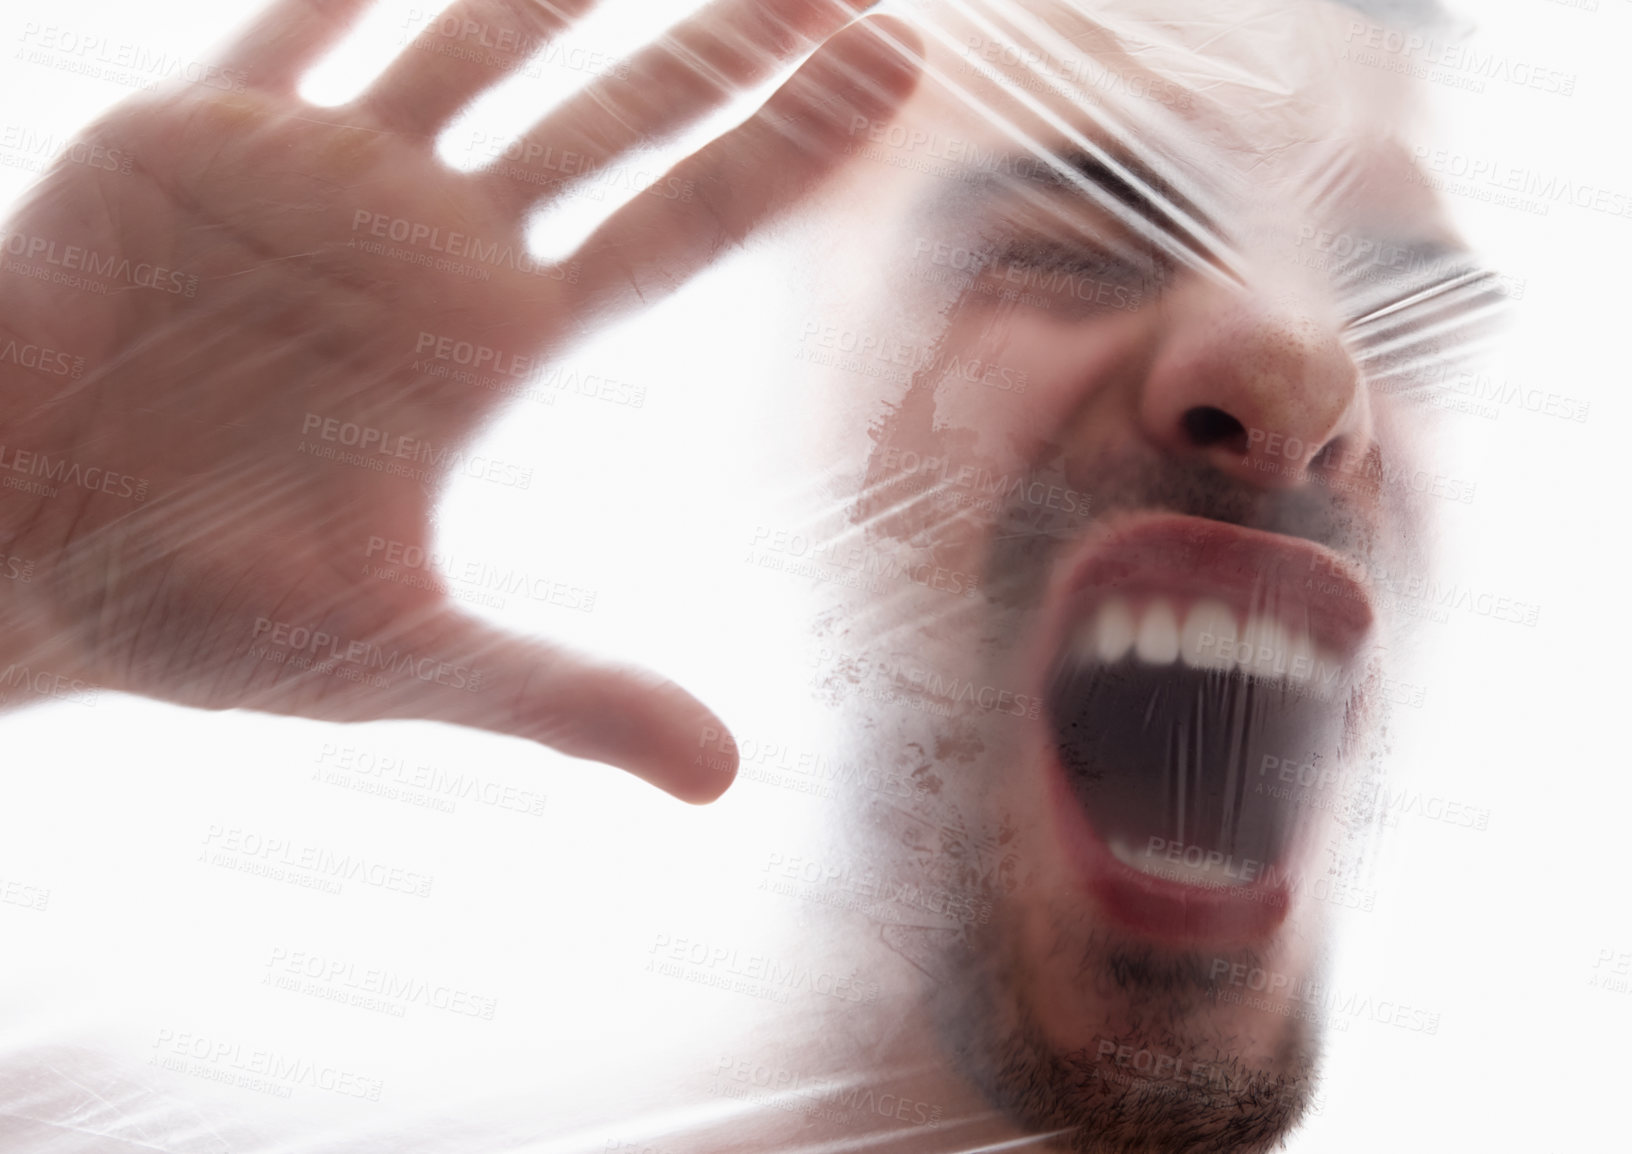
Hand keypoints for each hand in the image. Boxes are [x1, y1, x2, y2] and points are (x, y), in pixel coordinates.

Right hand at [0, 0, 920, 800]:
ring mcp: (319, 178)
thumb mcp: (398, 658)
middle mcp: (430, 244)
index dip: (788, 146)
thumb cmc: (197, 616)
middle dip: (727, 46)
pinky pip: (295, 12)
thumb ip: (560, 696)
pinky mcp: (193, 135)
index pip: (681, 223)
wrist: (15, 552)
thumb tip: (725, 781)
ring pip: (481, 41)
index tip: (895, 73)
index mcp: (492, 341)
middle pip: (618, 119)